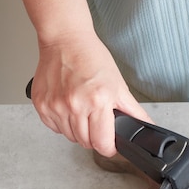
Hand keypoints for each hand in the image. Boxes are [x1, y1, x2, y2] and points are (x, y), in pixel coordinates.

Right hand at [29, 31, 151, 156]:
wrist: (66, 40)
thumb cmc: (92, 59)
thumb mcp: (119, 86)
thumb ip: (134, 111)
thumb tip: (147, 126)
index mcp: (97, 101)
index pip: (102, 143)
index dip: (109, 148)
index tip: (110, 144)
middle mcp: (74, 105)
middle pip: (85, 143)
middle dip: (94, 138)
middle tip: (98, 123)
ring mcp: (56, 105)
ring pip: (70, 137)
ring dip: (78, 131)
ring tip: (83, 112)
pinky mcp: (42, 104)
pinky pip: (54, 127)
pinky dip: (62, 123)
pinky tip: (69, 109)